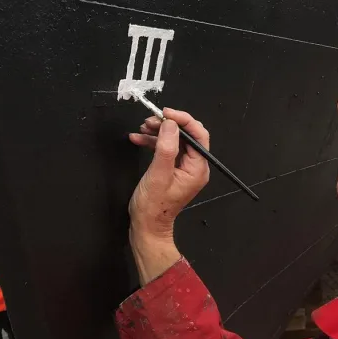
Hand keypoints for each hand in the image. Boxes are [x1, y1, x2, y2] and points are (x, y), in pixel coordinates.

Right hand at [127, 109, 209, 282]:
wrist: (147, 225)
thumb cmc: (153, 205)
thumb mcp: (158, 174)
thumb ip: (166, 147)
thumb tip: (171, 124)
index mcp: (198, 168)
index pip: (199, 135)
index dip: (183, 120)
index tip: (165, 113)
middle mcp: (195, 167)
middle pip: (187, 135)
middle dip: (168, 125)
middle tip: (150, 120)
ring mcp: (185, 168)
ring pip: (175, 140)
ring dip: (159, 132)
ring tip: (142, 128)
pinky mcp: (174, 169)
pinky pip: (167, 149)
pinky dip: (154, 142)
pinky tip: (138, 139)